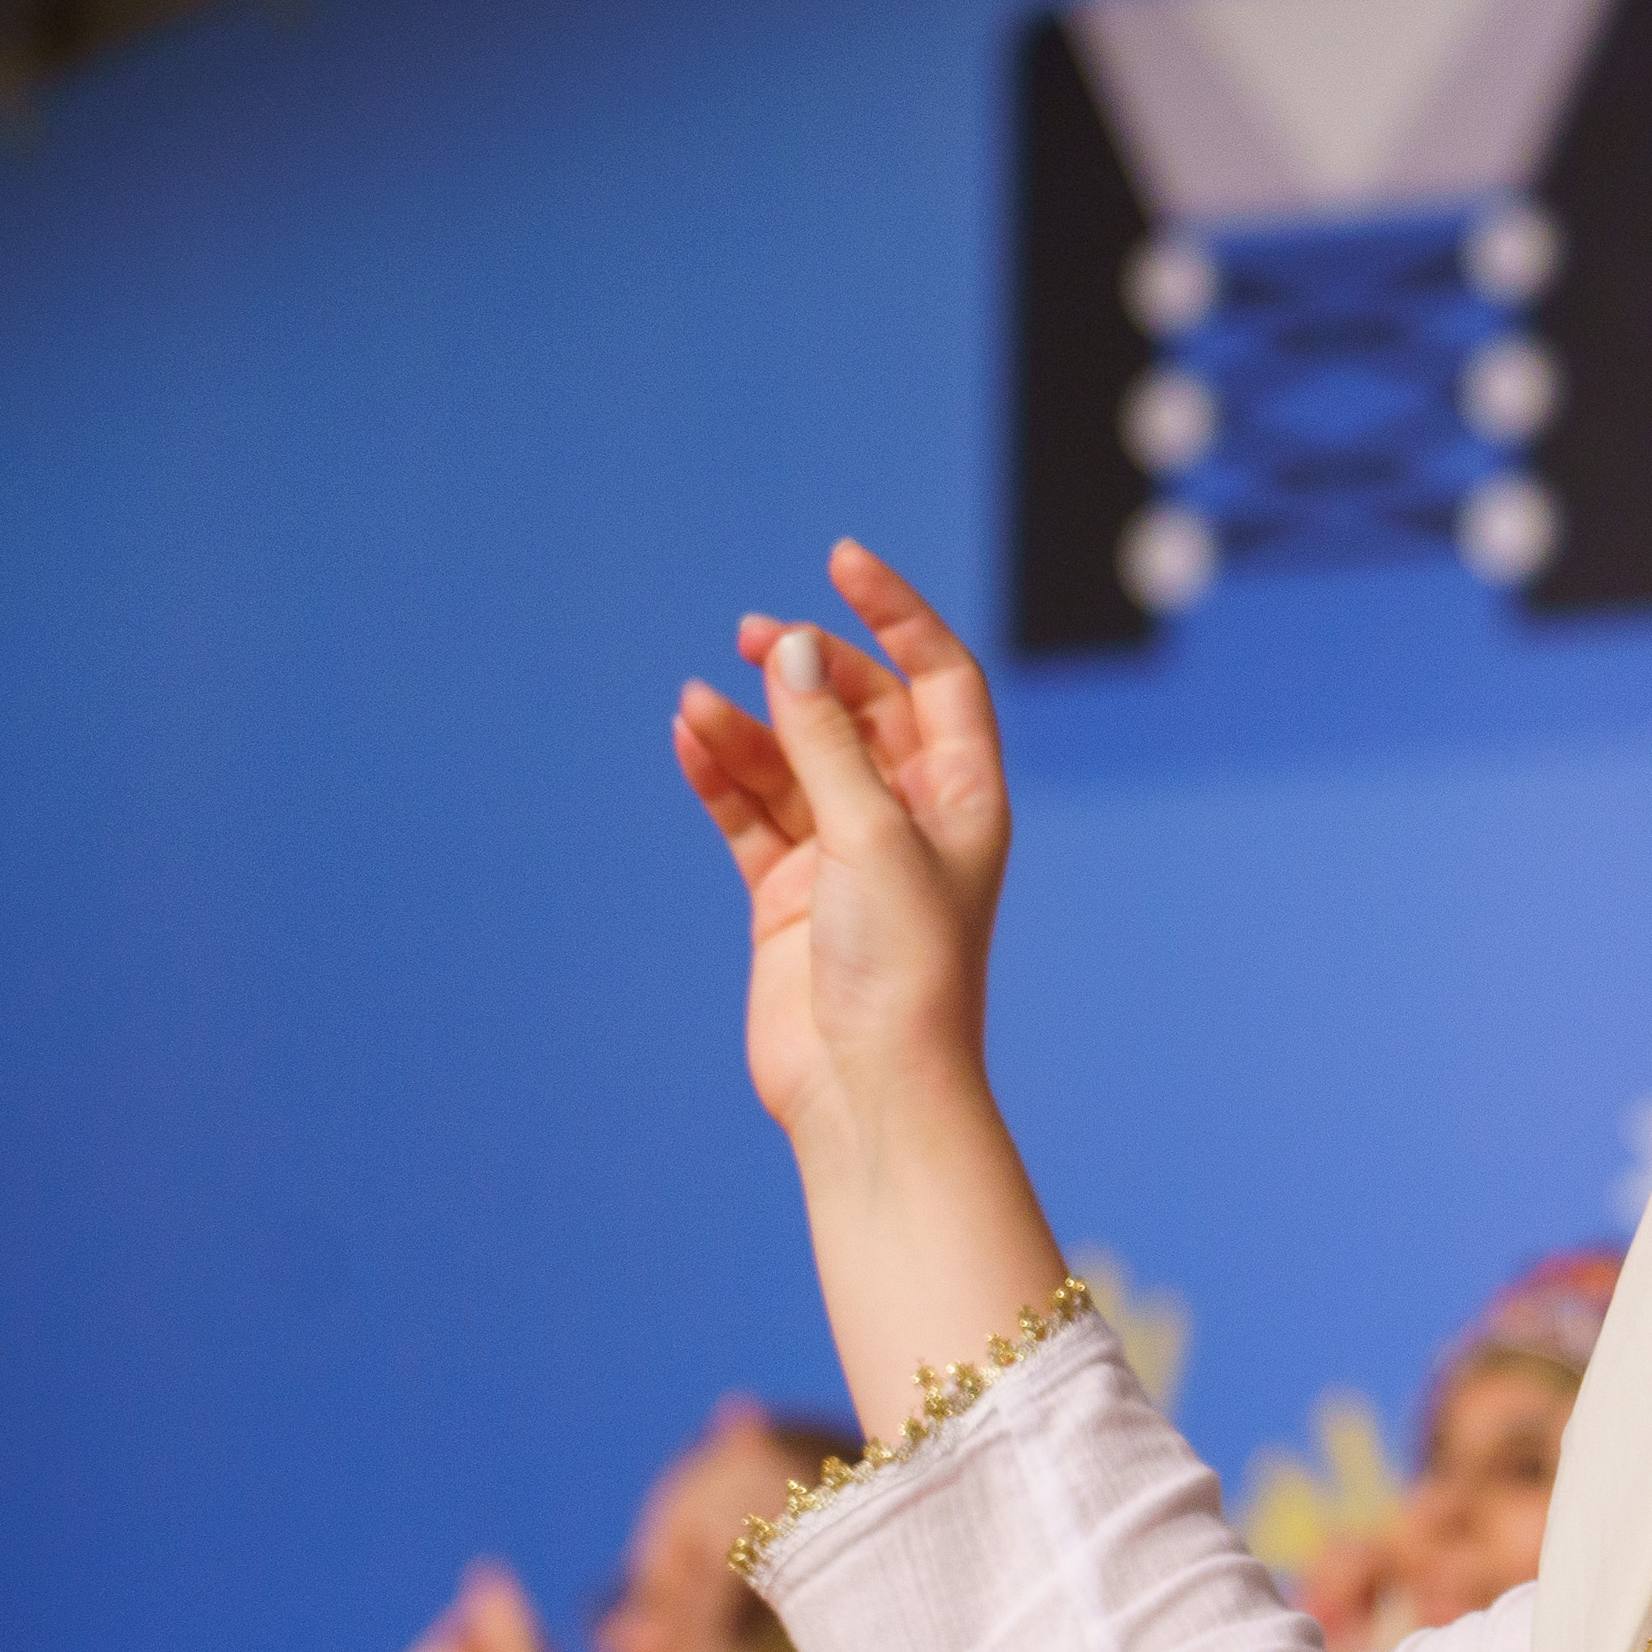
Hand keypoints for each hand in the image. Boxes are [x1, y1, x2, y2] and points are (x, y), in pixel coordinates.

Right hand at [672, 544, 1011, 1158]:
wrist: (868, 1089)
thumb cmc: (902, 966)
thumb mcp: (869, 834)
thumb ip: (826, 740)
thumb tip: (795, 648)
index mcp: (963, 798)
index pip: (939, 679)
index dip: (896, 617)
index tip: (841, 562)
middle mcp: (908, 820)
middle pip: (858, 712)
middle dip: (809, 670)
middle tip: (757, 639)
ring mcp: (845, 857)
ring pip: (792, 762)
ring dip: (748, 727)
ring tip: (699, 704)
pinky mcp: (788, 897)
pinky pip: (751, 813)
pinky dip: (721, 775)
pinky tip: (688, 738)